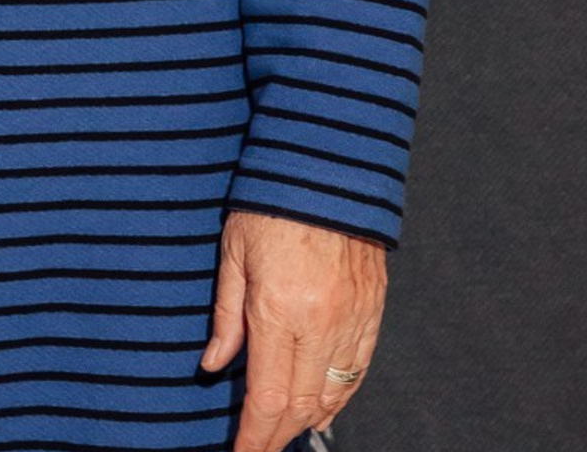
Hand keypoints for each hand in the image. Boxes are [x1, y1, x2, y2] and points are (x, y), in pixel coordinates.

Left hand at [200, 208, 386, 450]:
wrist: (326, 163)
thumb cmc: (270, 201)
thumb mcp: (232, 253)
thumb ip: (226, 316)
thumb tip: (213, 365)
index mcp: (279, 309)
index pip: (267, 399)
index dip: (253, 437)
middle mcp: (321, 323)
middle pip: (301, 408)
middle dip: (277, 437)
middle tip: (257, 447)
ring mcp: (353, 319)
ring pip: (334, 396)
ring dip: (309, 422)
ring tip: (283, 431)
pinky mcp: (373, 309)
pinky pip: (359, 371)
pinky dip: (340, 397)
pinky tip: (322, 404)